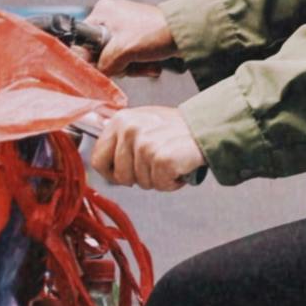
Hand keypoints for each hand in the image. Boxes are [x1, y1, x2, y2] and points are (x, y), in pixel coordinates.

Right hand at [86, 0, 177, 76]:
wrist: (187, 33)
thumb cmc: (156, 34)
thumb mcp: (122, 50)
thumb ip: (103, 64)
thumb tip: (97, 74)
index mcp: (103, 12)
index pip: (83, 40)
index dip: (91, 58)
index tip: (102, 68)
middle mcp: (111, 17)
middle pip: (100, 52)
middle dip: (116, 64)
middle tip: (128, 64)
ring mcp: (125, 27)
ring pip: (116, 58)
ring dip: (130, 67)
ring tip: (144, 63)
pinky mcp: (138, 37)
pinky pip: (129, 57)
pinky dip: (139, 64)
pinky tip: (151, 64)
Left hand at [88, 105, 202, 190]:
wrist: (207, 128)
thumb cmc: (177, 129)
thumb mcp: (141, 124)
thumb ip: (120, 139)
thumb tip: (102, 162)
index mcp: (120, 121)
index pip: (98, 160)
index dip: (112, 173)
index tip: (125, 173)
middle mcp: (129, 130)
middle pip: (120, 177)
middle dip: (139, 178)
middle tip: (156, 163)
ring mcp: (145, 145)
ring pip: (141, 183)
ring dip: (158, 179)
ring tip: (170, 160)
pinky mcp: (161, 159)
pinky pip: (160, 184)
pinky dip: (172, 182)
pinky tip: (179, 166)